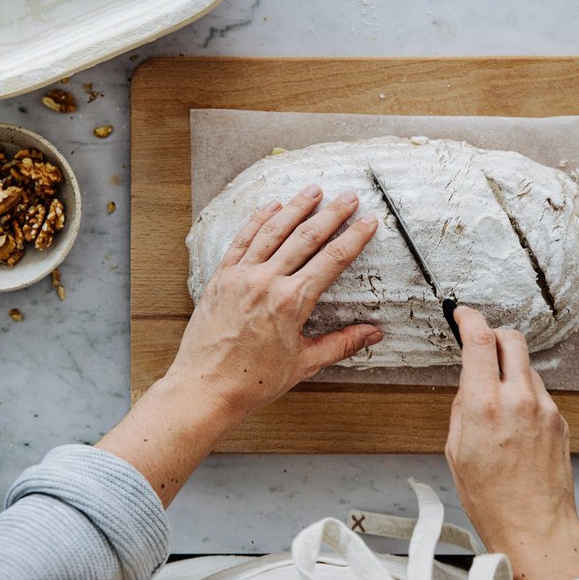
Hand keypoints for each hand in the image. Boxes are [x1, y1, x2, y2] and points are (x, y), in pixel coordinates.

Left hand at [166, 184, 381, 415]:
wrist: (205, 389)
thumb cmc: (254, 381)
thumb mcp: (305, 363)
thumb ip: (341, 343)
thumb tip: (373, 334)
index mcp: (292, 302)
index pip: (332, 260)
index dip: (354, 238)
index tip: (368, 221)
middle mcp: (267, 282)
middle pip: (306, 237)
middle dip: (331, 213)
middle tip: (349, 196)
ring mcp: (241, 276)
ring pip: (273, 230)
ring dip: (296, 207)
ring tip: (314, 190)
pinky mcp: (221, 278)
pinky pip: (242, 240)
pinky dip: (258, 220)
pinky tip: (272, 207)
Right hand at [445, 307, 578, 579]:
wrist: (535, 528)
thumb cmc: (491, 500)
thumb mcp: (457, 451)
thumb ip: (462, 409)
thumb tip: (468, 384)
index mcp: (484, 406)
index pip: (479, 340)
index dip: (469, 318)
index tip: (462, 314)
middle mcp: (518, 399)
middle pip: (511, 338)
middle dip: (493, 335)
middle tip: (481, 345)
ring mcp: (544, 408)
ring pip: (526, 365)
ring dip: (509, 369)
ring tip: (497, 400)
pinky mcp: (560, 420)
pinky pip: (539, 391)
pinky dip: (524, 394)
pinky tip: (515, 422)